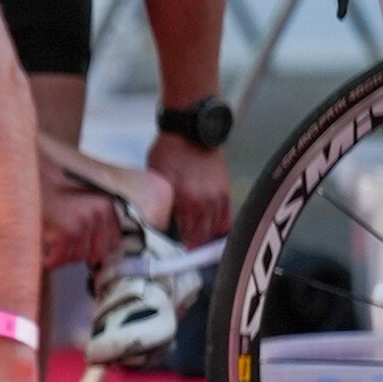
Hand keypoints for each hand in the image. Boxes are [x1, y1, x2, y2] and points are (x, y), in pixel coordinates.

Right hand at [40, 179, 126, 270]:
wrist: (33, 180)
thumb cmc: (55, 193)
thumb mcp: (84, 202)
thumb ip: (96, 223)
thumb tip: (99, 257)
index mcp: (106, 206)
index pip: (113, 242)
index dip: (98, 250)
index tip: (88, 254)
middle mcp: (98, 214)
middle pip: (96, 254)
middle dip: (79, 255)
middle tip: (66, 251)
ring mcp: (83, 223)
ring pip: (76, 258)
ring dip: (63, 257)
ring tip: (53, 249)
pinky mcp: (67, 231)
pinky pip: (60, 258)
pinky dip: (51, 261)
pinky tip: (46, 258)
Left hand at [147, 131, 230, 249]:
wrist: (191, 131)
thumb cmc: (168, 151)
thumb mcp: (156, 177)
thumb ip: (159, 200)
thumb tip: (157, 221)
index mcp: (180, 199)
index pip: (178, 232)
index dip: (173, 244)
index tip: (169, 251)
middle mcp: (200, 202)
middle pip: (196, 235)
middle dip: (189, 244)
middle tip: (183, 251)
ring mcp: (215, 198)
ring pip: (212, 230)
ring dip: (204, 239)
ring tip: (197, 245)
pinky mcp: (226, 192)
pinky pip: (226, 219)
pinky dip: (219, 229)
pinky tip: (213, 236)